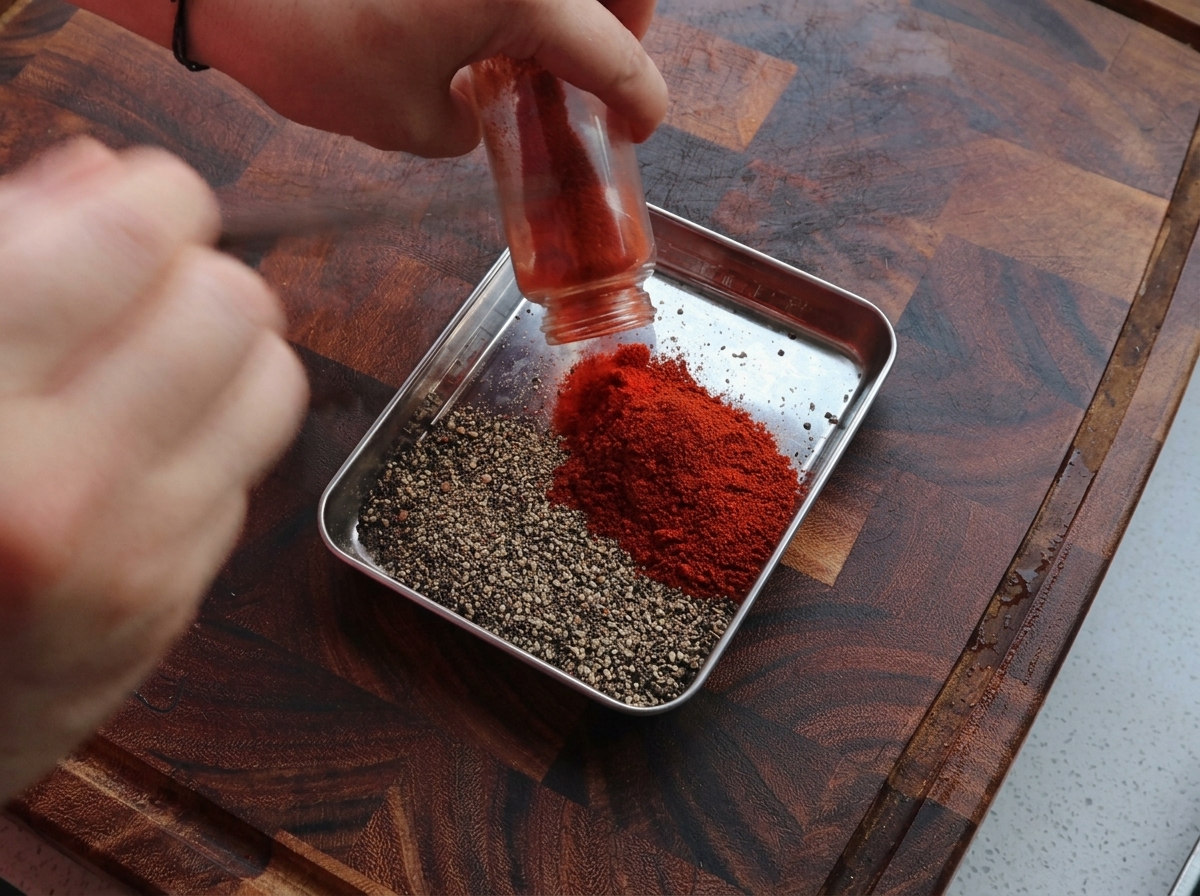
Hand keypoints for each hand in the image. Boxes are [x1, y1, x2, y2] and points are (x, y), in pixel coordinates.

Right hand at [0, 139, 307, 800]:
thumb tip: (101, 174)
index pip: (134, 234)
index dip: (157, 195)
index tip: (140, 204)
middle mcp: (54, 481)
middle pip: (232, 302)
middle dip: (201, 275)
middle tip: (149, 293)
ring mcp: (128, 553)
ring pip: (273, 381)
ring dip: (232, 353)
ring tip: (163, 364)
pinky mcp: (171, 600)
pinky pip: (251, 469)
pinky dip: (215, 441)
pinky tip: (146, 451)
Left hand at [77, 0, 666, 156]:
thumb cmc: (303, 36)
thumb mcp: (402, 119)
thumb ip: (465, 125)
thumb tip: (473, 112)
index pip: (614, 55)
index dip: (639, 101)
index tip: (640, 127)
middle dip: (626, 22)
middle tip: (599, 68)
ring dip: (573, 4)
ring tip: (543, 46)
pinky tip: (487, 21)